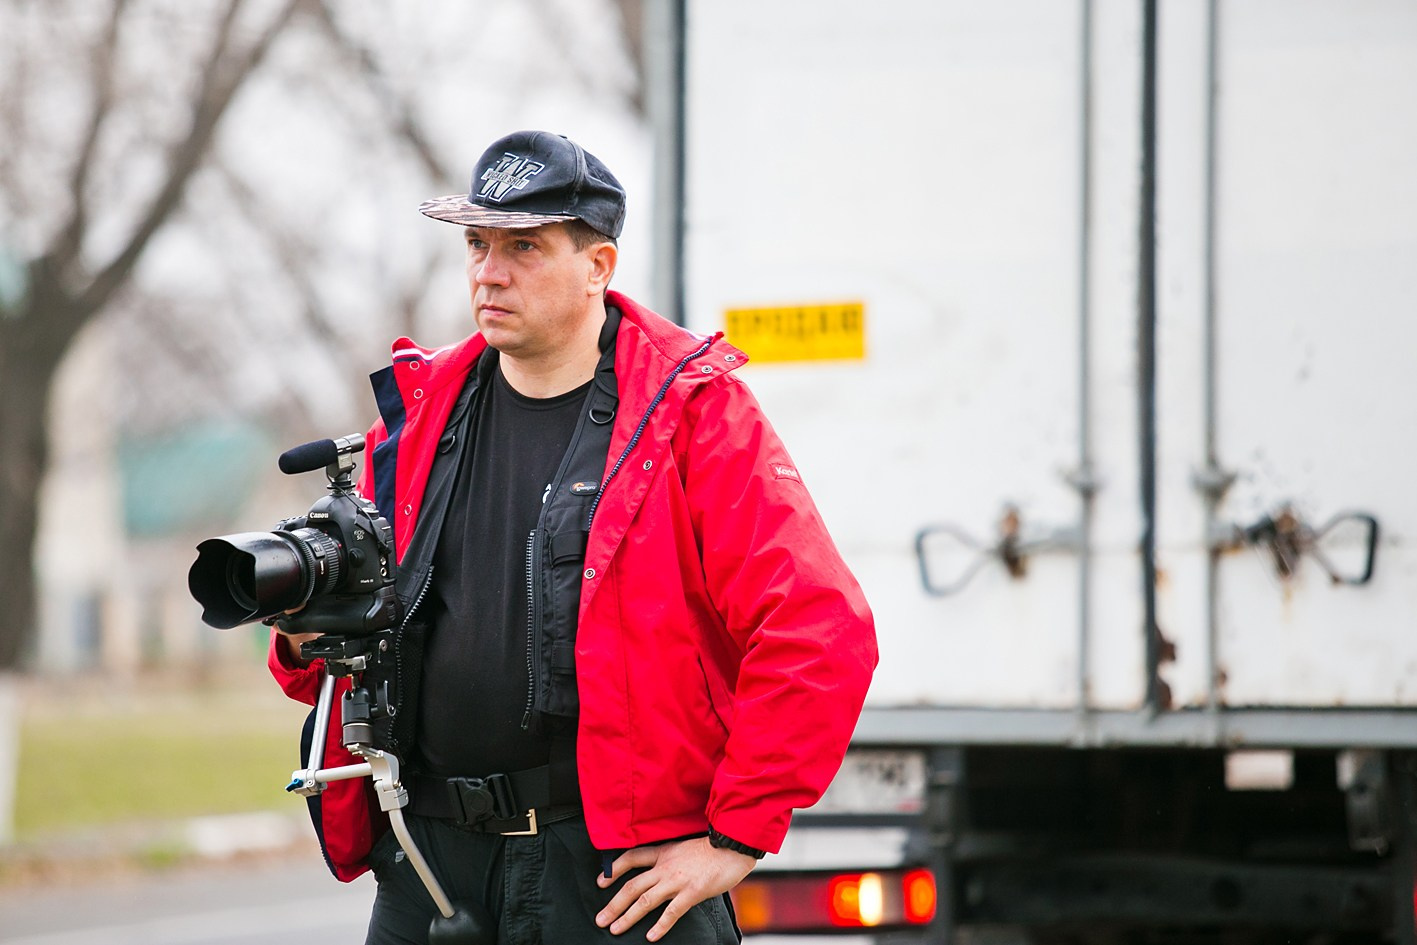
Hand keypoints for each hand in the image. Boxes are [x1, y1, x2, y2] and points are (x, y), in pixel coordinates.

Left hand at [595, 837, 756, 940]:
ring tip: (615, 929)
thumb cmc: (712, 848)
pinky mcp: (691, 892)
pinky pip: (671, 912)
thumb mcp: (683, 847)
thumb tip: (659, 872)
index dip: (613, 870)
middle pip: (632, 885)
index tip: (601, 881)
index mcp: (663, 852)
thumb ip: (669, 858)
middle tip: (600, 919)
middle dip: (613, 904)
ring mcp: (677, 880)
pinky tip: (650, 936)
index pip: (631, 858)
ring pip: (645, 900)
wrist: (732, 846)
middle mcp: (665, 866)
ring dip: (628, 916)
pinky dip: (660, 926)